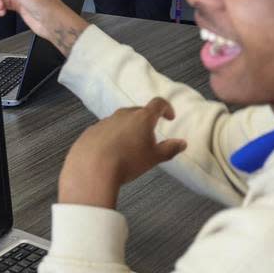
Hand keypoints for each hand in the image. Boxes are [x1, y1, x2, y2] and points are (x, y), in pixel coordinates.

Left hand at [59, 99, 186, 208]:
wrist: (92, 168)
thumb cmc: (128, 162)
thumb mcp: (154, 158)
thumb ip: (170, 149)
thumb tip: (182, 143)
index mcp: (142, 118)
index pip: (158, 104)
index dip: (166, 108)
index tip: (169, 117)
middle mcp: (122, 115)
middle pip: (138, 112)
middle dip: (146, 121)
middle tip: (149, 136)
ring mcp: (104, 122)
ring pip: (120, 121)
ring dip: (127, 129)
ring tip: (129, 148)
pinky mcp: (91, 131)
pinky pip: (105, 130)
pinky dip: (111, 137)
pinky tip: (110, 153)